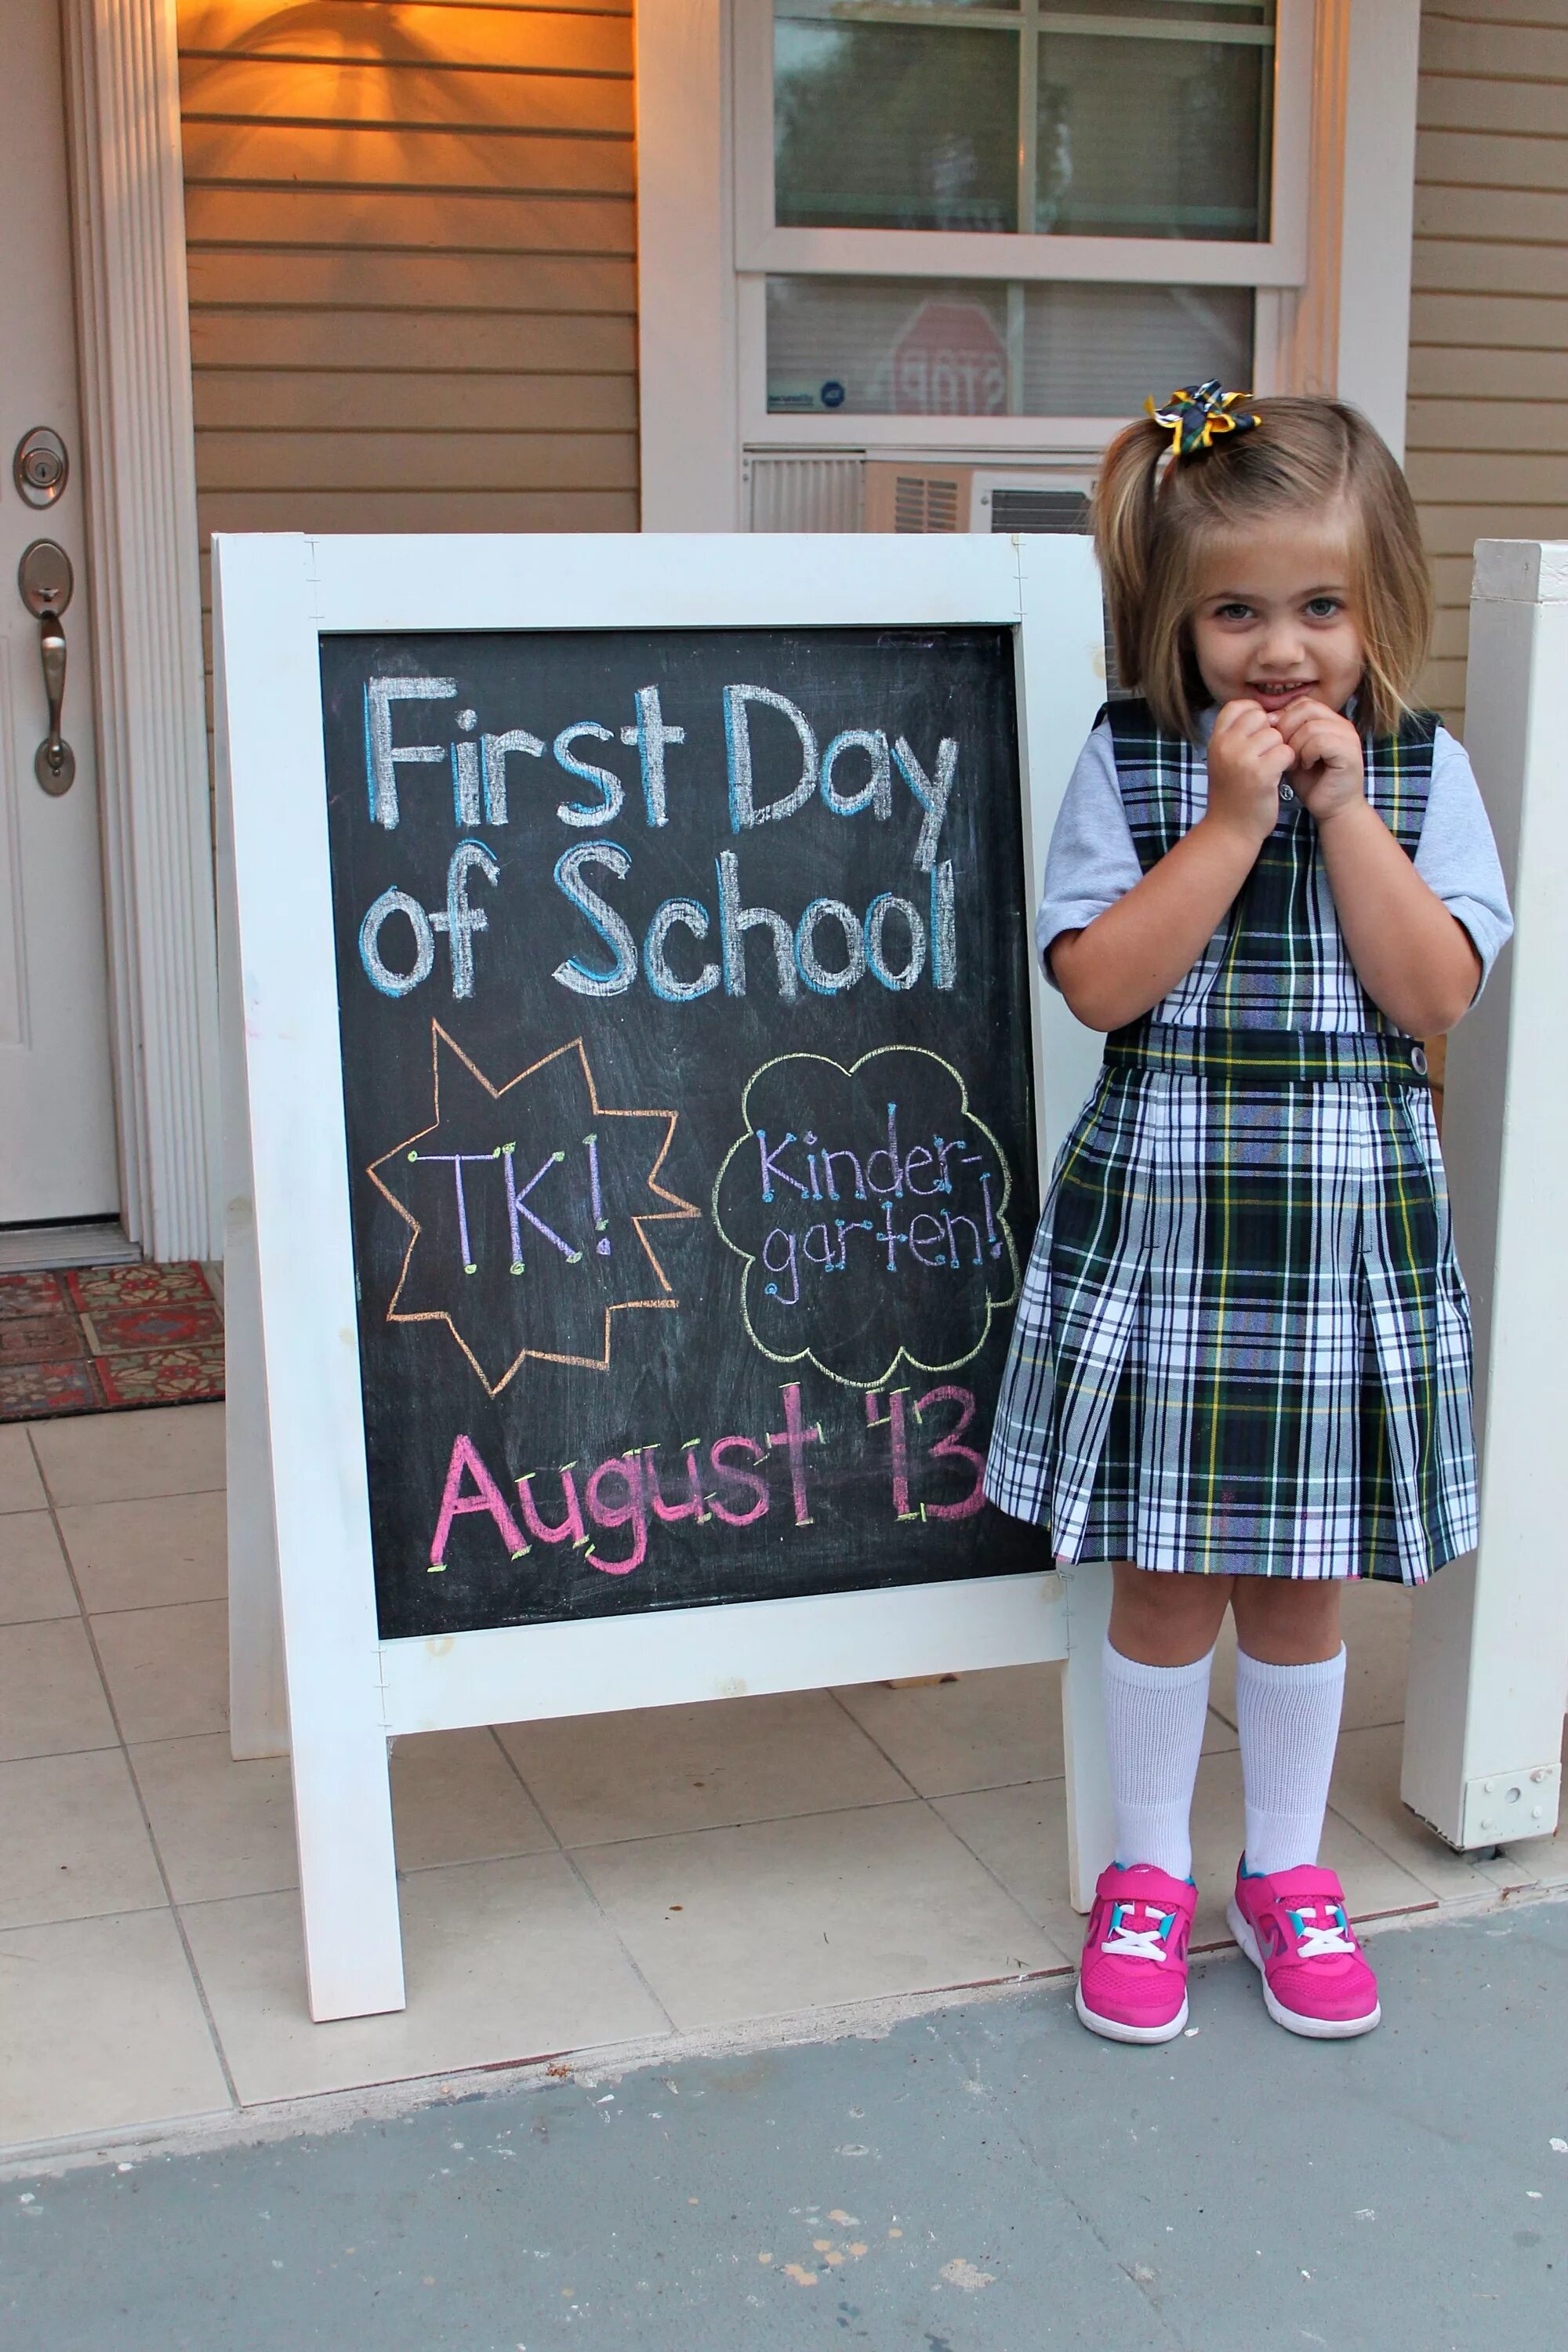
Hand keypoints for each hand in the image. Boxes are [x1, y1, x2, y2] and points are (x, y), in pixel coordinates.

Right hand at [1204, 699, 1290, 850]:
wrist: (1229, 830)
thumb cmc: (1233, 794)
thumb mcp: (1225, 759)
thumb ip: (1241, 736)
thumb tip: (1274, 715)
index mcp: (1216, 740)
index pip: (1238, 706)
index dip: (1254, 715)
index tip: (1257, 736)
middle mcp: (1225, 745)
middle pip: (1261, 716)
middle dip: (1270, 733)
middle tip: (1266, 755)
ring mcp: (1241, 759)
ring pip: (1276, 734)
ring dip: (1280, 750)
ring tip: (1271, 768)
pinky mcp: (1260, 773)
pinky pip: (1286, 752)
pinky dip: (1288, 763)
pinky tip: (1279, 775)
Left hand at [1274, 697, 1364, 821]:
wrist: (1332, 810)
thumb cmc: (1312, 784)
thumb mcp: (1293, 753)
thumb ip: (1285, 733)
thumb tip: (1267, 717)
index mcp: (1329, 721)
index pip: (1302, 703)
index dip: (1283, 718)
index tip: (1275, 741)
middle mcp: (1342, 724)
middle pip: (1306, 708)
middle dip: (1286, 729)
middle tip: (1282, 752)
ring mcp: (1348, 737)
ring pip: (1311, 726)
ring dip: (1295, 746)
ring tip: (1293, 763)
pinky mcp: (1349, 752)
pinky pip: (1320, 741)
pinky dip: (1307, 754)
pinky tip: (1304, 767)